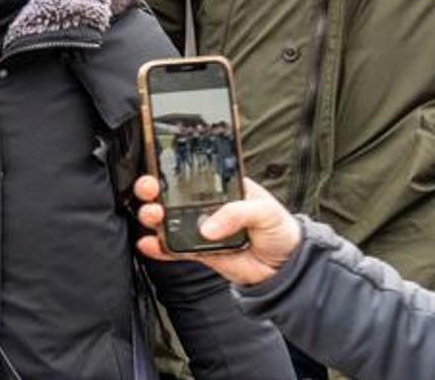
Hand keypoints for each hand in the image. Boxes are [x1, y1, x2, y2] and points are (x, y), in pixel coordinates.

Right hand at [132, 175, 301, 286]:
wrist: (285, 268)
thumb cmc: (280, 230)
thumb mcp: (266, 211)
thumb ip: (237, 213)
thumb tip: (208, 227)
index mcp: (221, 188)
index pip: (192, 173)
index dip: (172, 168)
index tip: (159, 165)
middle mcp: (205, 205)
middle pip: (170, 193)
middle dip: (153, 188)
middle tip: (150, 189)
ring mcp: (199, 228)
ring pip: (166, 219)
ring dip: (152, 215)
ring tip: (153, 215)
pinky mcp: (197, 251)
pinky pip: (172, 248)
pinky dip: (158, 247)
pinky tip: (149, 243)